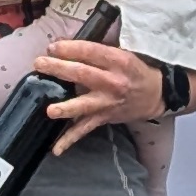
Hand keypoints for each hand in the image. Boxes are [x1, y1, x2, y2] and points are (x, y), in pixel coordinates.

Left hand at [38, 38, 166, 151]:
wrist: (156, 94)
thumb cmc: (135, 70)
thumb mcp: (122, 54)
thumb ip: (97, 51)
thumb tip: (64, 47)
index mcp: (117, 61)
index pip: (90, 51)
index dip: (70, 48)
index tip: (52, 47)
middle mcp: (112, 81)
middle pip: (82, 74)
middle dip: (59, 69)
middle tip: (40, 64)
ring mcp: (107, 102)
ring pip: (83, 105)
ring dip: (66, 108)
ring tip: (50, 110)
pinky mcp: (104, 118)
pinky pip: (85, 129)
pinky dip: (70, 140)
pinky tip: (56, 148)